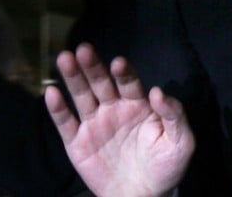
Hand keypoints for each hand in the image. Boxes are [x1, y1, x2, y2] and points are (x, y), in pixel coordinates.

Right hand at [46, 44, 194, 196]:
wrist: (143, 196)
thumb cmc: (166, 166)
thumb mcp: (180, 142)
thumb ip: (174, 115)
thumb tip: (157, 91)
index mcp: (139, 104)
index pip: (129, 82)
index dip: (124, 72)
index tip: (118, 63)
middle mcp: (114, 108)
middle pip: (101, 82)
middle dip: (93, 66)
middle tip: (84, 49)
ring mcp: (95, 124)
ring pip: (82, 96)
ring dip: (73, 77)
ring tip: (65, 58)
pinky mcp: (77, 143)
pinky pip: (65, 123)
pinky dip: (58, 108)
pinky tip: (51, 92)